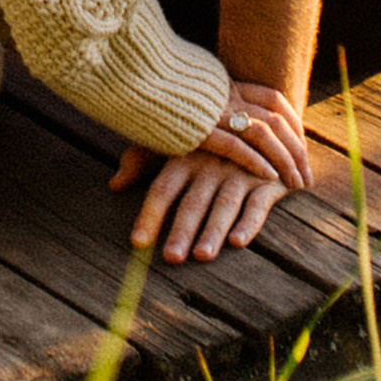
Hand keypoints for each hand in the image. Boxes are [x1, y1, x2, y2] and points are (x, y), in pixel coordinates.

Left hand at [109, 84, 312, 263]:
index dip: (150, 215)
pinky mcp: (267, 181)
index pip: (163, 188)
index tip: (138, 242)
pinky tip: (238, 241)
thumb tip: (113, 184)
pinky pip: (258, 203)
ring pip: (224, 204)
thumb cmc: (212, 142)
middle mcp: (211, 164)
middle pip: (193, 201)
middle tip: (171, 258)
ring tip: (202, 256)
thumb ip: (143, 160)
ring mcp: (240, 172)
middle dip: (182, 230)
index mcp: (186, 157)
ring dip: (213, 230)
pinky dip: (249, 223)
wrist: (264, 123)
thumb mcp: (179, 145)